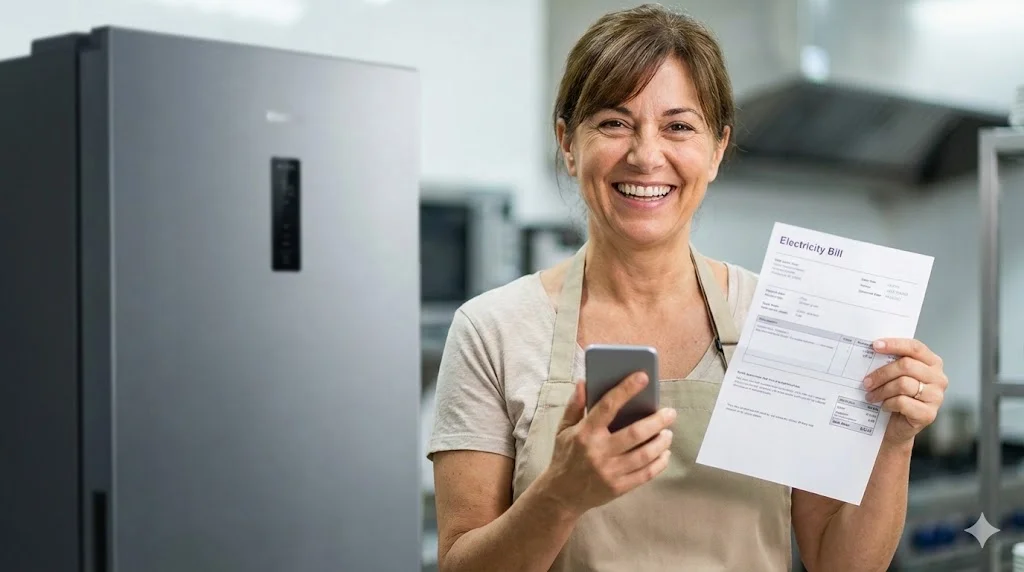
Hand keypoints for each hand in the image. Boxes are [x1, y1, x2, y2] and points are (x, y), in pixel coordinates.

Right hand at [539, 372, 675, 517]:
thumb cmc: (564, 457)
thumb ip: (575, 406)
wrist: (561, 495)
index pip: (608, 406)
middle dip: (657, 421)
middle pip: (635, 433)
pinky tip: (664, 453)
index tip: (643, 377)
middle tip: (670, 413)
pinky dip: (659, 462)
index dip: (626, 390)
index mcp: (585, 433)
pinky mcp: (618, 487)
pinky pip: (646, 474)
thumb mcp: (563, 430)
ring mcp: (609, 471)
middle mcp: (598, 452)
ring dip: (661, 442)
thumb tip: (583, 382)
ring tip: (668, 433)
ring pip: (644, 454)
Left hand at [862, 338, 947, 445]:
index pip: (915, 347)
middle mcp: (939, 378)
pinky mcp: (929, 414)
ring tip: (871, 396)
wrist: (897, 426)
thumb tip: (872, 348)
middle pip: (906, 366)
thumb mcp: (895, 376)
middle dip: (881, 373)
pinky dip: (888, 403)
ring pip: (903, 384)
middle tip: (866, 382)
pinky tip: (884, 406)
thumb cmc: (896, 396)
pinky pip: (902, 402)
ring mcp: (936, 397)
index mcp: (933, 363)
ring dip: (881, 390)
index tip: (875, 346)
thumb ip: (892, 362)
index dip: (894, 344)